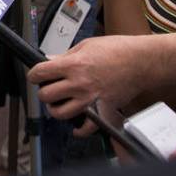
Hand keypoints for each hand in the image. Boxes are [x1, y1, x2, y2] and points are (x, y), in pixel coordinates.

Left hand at [28, 33, 150, 128]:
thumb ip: (66, 55)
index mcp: (73, 65)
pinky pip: (85, 128)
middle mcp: (79, 84)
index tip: (35, 75)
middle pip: (46, 95)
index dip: (34, 74)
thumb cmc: (118, 50)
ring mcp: (90, 99)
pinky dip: (78, 130)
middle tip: (48, 88)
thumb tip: (50, 60)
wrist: (141, 61)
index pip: (40, 72)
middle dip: (43, 91)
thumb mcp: (87, 45)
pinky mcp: (102, 110)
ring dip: (55, 109)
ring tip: (58, 103)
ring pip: (60, 113)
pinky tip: (76, 125)